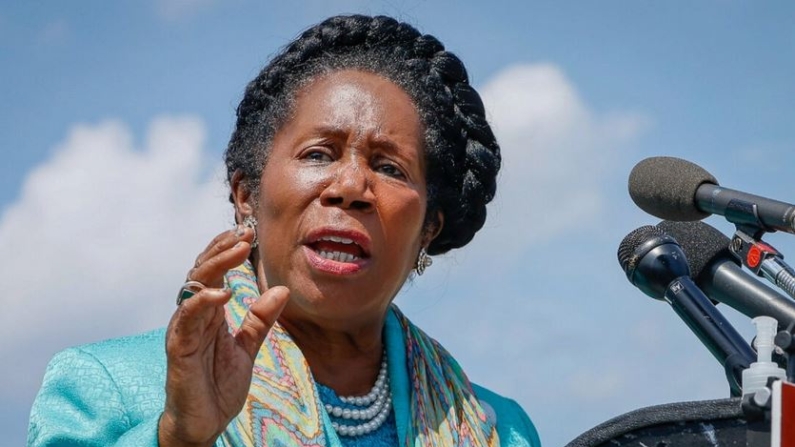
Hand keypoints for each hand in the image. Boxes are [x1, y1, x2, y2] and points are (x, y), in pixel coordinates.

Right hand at [158, 226, 289, 446]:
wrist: (204, 423)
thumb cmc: (218, 385)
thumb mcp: (248, 347)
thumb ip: (260, 319)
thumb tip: (281, 290)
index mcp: (209, 313)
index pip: (214, 271)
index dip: (228, 250)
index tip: (249, 232)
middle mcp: (193, 316)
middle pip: (202, 271)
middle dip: (222, 249)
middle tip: (245, 232)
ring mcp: (183, 330)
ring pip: (193, 287)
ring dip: (215, 265)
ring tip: (237, 250)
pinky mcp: (178, 349)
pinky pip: (186, 320)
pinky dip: (202, 303)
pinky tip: (222, 293)